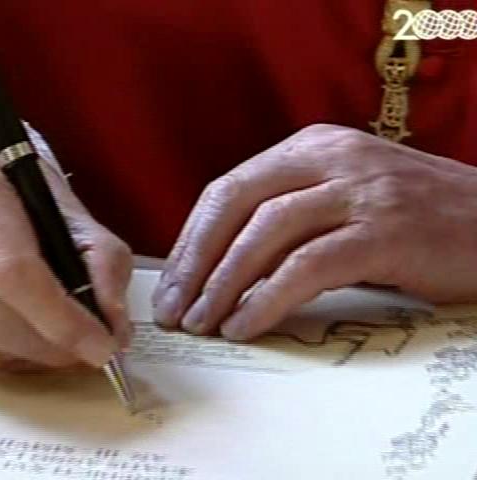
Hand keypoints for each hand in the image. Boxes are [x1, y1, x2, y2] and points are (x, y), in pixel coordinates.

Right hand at [0, 137, 132, 368]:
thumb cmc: (21, 193)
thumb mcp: (72, 211)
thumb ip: (102, 264)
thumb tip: (113, 329)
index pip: (13, 270)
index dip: (60, 318)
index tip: (101, 347)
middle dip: (45, 346)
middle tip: (84, 354)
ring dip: (24, 354)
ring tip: (59, 346)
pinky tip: (21, 338)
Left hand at [153, 124, 476, 340]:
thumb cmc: (412, 217)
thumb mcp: (340, 200)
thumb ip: (288, 219)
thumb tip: (222, 266)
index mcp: (311, 148)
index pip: (229, 189)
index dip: (192, 239)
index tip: (171, 281)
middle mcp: (330, 159)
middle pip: (236, 204)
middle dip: (195, 261)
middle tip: (173, 308)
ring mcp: (359, 191)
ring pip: (266, 233)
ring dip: (223, 283)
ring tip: (201, 323)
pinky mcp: (384, 232)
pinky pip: (307, 267)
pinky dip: (267, 298)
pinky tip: (245, 324)